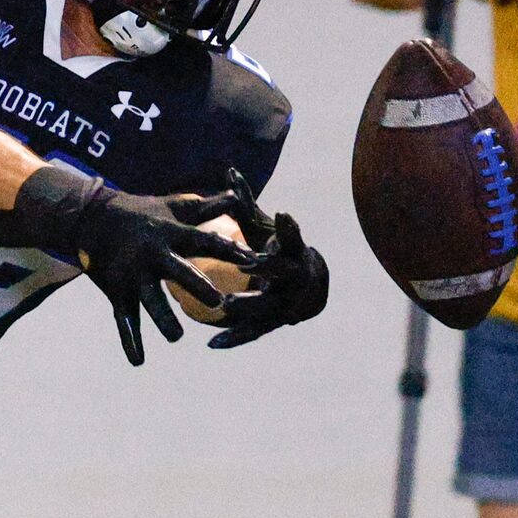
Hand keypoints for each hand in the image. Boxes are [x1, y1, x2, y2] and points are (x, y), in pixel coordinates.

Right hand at [69, 185, 258, 367]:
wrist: (92, 218)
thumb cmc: (142, 212)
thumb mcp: (173, 206)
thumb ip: (207, 206)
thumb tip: (237, 196)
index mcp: (169, 233)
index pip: (203, 241)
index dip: (227, 250)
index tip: (252, 261)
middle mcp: (151, 254)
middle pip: (177, 271)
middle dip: (196, 286)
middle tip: (218, 302)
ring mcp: (132, 274)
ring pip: (149, 300)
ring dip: (162, 318)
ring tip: (176, 337)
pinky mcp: (117, 292)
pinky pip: (125, 319)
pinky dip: (130, 341)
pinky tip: (139, 361)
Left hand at [204, 171, 329, 349]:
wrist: (306, 288)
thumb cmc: (276, 250)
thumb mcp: (263, 229)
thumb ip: (246, 205)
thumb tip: (229, 172)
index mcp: (296, 252)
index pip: (295, 236)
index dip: (289, 227)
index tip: (282, 213)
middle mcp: (297, 278)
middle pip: (284, 272)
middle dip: (268, 266)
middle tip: (248, 262)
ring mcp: (289, 303)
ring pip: (269, 304)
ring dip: (249, 304)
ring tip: (226, 304)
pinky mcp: (275, 323)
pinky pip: (253, 331)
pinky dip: (234, 338)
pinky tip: (211, 345)